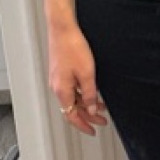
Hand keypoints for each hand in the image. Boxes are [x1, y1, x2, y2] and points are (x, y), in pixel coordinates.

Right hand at [48, 22, 108, 136]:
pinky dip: (82, 94)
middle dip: (88, 116)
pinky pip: (71, 89)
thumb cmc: (72, 47)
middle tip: (102, 121)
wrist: (63, 29)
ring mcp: (58, 79)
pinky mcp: (60, 71)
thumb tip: (93, 109)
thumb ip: (90, 94)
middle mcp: (57, 87)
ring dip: (86, 104)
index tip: (93, 130)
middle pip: (72, 109)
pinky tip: (92, 91)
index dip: (84, 125)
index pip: (72, 116)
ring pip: (72, 99)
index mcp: (62, 91)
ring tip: (101, 107)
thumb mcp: (87, 74)